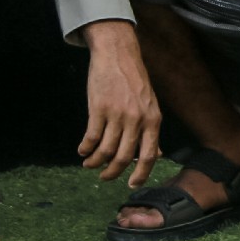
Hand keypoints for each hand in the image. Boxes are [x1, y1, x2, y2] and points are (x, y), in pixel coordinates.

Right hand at [78, 21, 161, 186]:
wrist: (118, 55)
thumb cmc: (134, 82)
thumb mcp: (150, 105)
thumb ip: (151, 130)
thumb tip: (157, 154)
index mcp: (153, 120)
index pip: (150, 155)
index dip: (141, 173)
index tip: (132, 185)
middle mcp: (137, 119)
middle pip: (125, 157)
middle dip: (113, 171)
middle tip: (104, 177)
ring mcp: (118, 114)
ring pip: (106, 149)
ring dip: (95, 161)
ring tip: (88, 164)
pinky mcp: (99, 108)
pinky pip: (91, 136)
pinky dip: (86, 148)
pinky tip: (82, 151)